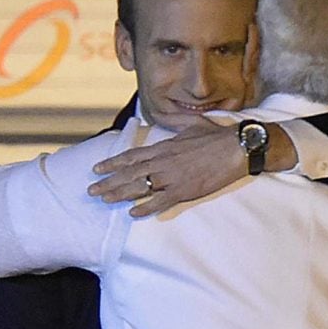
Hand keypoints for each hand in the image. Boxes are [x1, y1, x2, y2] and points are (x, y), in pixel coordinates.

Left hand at [88, 118, 246, 216]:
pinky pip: (160, 201)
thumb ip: (172, 122)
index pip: (132, 156)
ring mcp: (172, 177)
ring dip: (120, 193)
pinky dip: (146, 207)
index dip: (113, 163)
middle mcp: (163, 162)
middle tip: (91, 189)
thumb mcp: (190, 124)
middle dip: (109, 181)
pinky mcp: (184, 190)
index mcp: (163, 147)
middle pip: (129, 173)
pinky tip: (133, 212)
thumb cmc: (216, 135)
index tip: (97, 168)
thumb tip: (161, 116)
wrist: (235, 147)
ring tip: (104, 199)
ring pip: (139, 187)